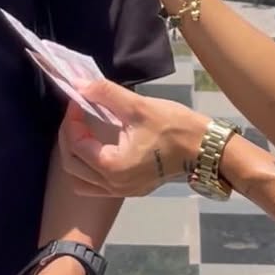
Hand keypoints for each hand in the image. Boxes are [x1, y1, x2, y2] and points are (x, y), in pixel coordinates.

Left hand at [57, 80, 206, 197]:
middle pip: (72, 164)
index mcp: (112, 166)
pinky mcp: (131, 190)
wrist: (205, 149)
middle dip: (69, 137)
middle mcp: (113, 184)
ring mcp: (122, 191)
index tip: (78, 99)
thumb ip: (105, 93)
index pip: (76, 143)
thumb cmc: (174, 127)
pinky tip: (96, 150)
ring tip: (83, 133)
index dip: (71, 119)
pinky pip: (96, 186)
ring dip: (75, 157)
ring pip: (80, 180)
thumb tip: (78, 83)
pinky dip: (88, 170)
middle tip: (76, 114)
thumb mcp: (139, 106)